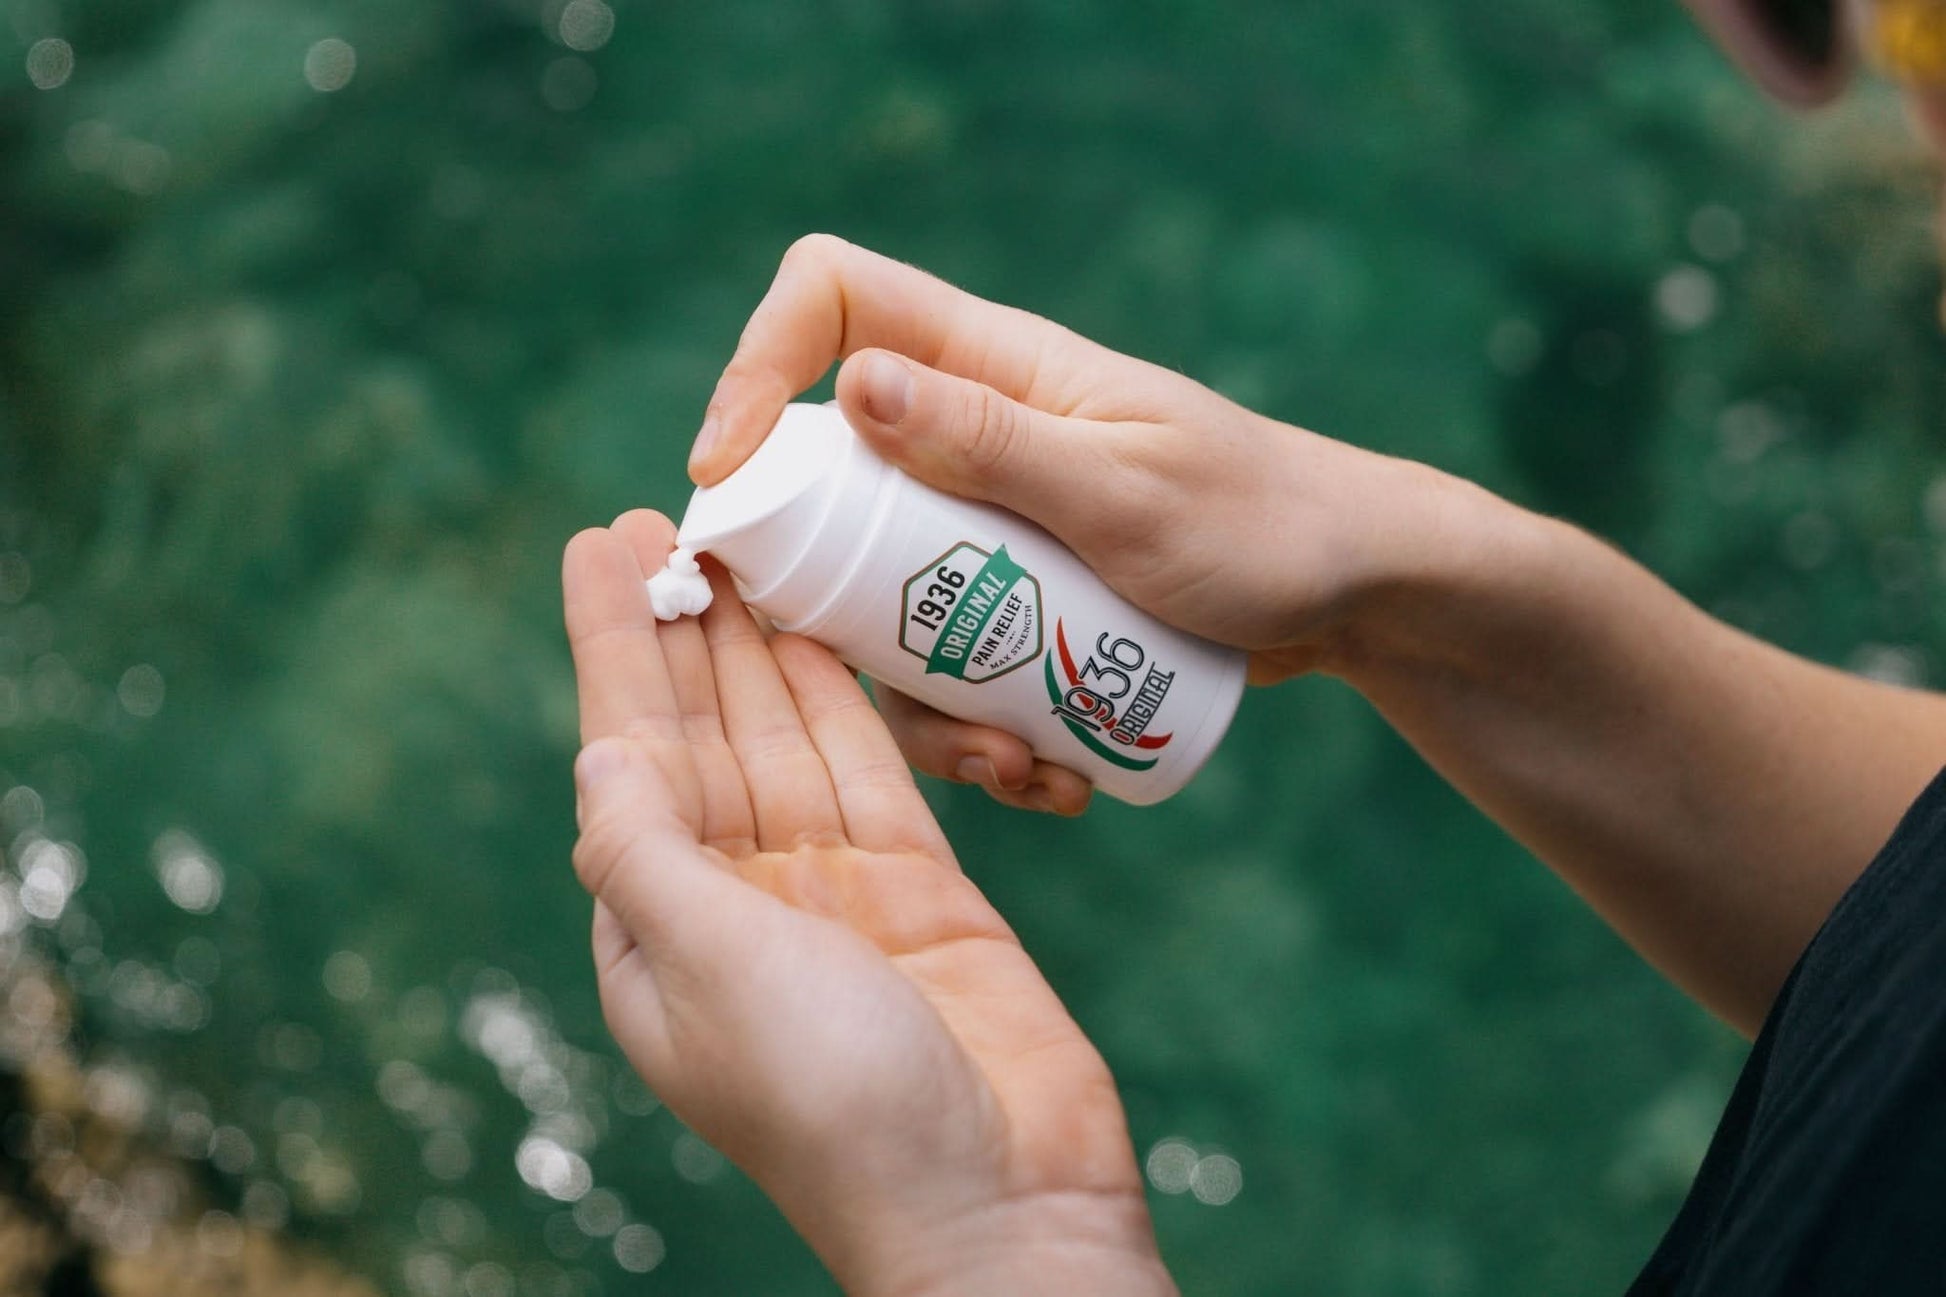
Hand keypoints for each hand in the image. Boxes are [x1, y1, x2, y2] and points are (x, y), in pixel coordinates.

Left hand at [562, 509, 1175, 1296]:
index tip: (597, 548)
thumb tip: (597, 749)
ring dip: (761, 642)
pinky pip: (871, 766)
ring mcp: (832, 892)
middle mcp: (737, 904)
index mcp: (660, 935)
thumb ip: (650, 850)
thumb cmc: (836, 1102)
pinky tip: (826, 627)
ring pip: (787, 736)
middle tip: (668, 511)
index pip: (625, 758)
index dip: (610, 647)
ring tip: (745, 537)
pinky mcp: (921, 885)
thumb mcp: (711, 968)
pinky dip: (849, 696)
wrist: (999, 1198)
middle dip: (681, 626)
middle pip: (701, 733)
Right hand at [691, 234, 1473, 812]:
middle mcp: (969, 436)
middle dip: (828, 601)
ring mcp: (986, 524)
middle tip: (881, 686)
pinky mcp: (1012, 598)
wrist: (1355, 596)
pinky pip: (945, 658)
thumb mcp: (1125, 493)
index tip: (730, 475)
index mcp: (993, 365)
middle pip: (826, 486)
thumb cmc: (1263, 524)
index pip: (833, 301)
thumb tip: (850, 386)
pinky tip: (1050, 778)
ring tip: (1016, 768)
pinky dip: (977, 729)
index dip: (756, 363)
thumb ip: (995, 442)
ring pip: (878, 598)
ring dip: (922, 703)